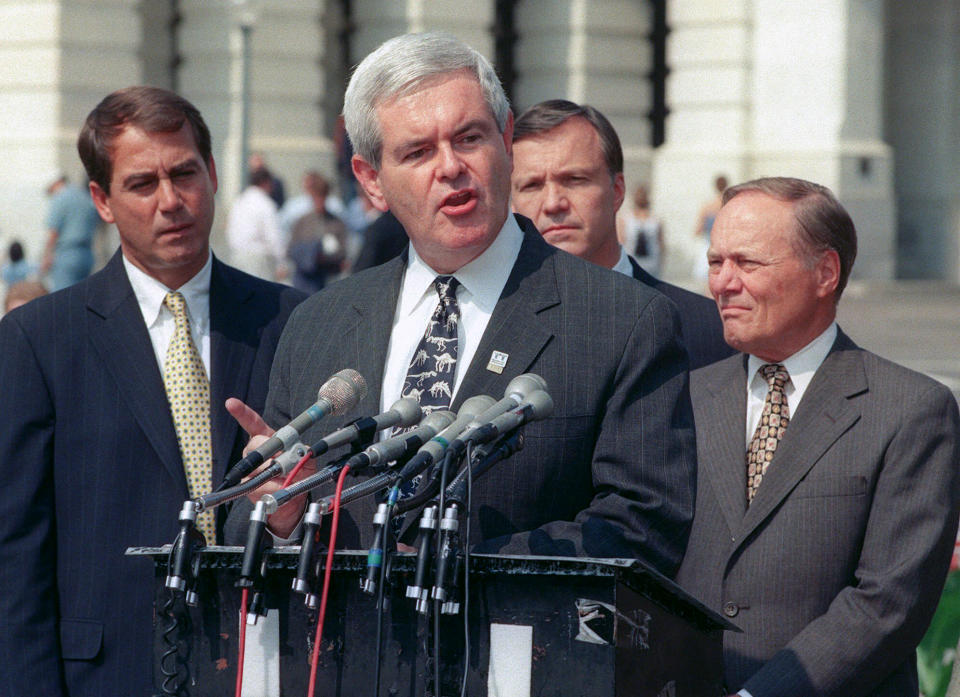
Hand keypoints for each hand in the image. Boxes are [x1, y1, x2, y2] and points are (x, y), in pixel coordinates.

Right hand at [226, 398, 310, 538]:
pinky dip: (273, 486)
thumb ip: (301, 453)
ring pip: (256, 465)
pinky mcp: (246, 485)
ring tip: (285, 476)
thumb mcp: (305, 459)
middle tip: (281, 459)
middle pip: (254, 444)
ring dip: (273, 472)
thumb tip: (292, 455)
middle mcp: (254, 450)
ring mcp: (248, 468)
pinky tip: (279, 486)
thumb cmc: (298, 472)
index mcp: (268, 438)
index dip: (242, 412)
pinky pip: (258, 484)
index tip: (231, 403)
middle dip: (269, 451)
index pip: (253, 422)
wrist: (293, 496)